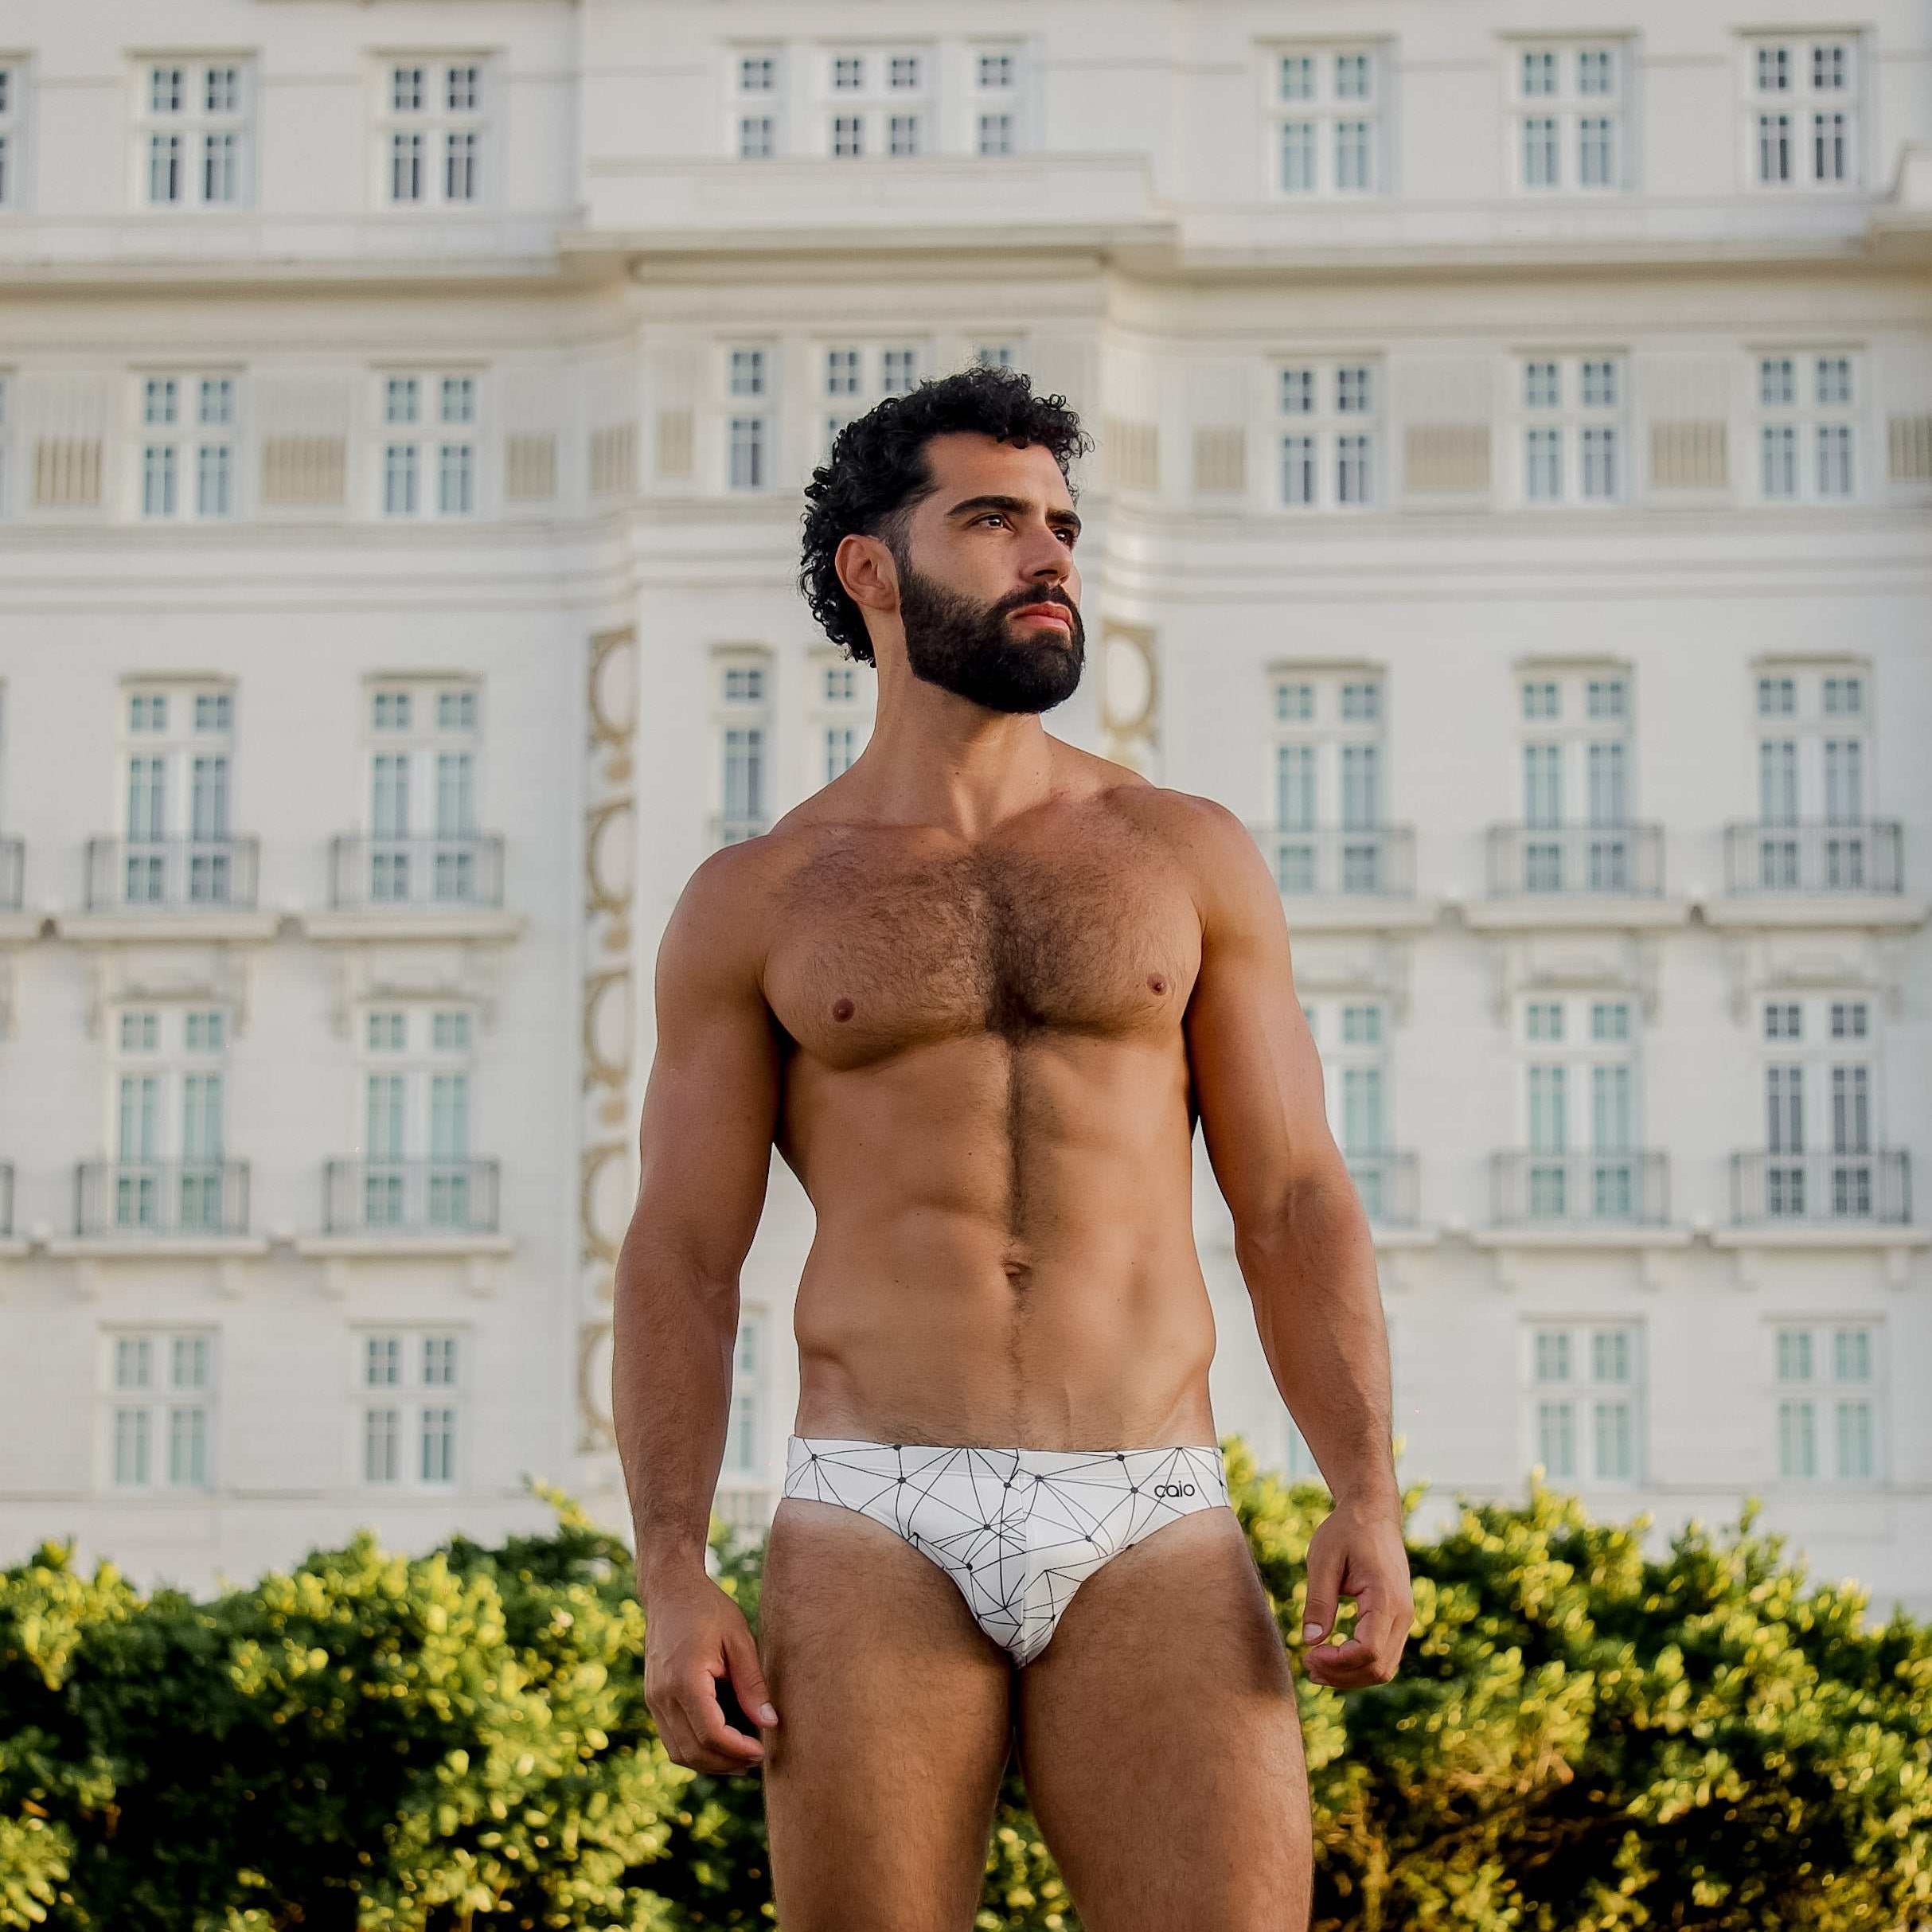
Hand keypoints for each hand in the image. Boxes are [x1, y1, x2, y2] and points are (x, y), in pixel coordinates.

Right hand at [642, 1569, 778, 1773]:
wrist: (670, 1590)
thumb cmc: (709, 1608)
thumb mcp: (739, 1639)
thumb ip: (752, 1684)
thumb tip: (770, 1723)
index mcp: (685, 1680)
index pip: (710, 1734)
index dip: (737, 1750)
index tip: (761, 1751)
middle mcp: (663, 1695)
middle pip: (692, 1751)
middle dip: (726, 1763)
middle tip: (756, 1759)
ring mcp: (653, 1699)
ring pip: (678, 1752)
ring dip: (710, 1763)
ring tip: (741, 1758)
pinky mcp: (653, 1699)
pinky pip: (671, 1739)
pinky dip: (695, 1749)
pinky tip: (720, 1744)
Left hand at [1298, 1493, 1412, 1688]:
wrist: (1373, 1512)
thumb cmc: (1346, 1531)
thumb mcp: (1323, 1559)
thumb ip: (1319, 1601)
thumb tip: (1310, 1642)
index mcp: (1386, 1598)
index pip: (1369, 1651)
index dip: (1338, 1663)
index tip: (1308, 1654)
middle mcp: (1403, 1613)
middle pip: (1379, 1667)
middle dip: (1342, 1676)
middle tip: (1307, 1665)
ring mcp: (1404, 1618)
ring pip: (1385, 1667)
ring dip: (1351, 1675)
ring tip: (1315, 1668)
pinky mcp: (1397, 1618)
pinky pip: (1384, 1654)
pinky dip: (1359, 1664)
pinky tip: (1332, 1659)